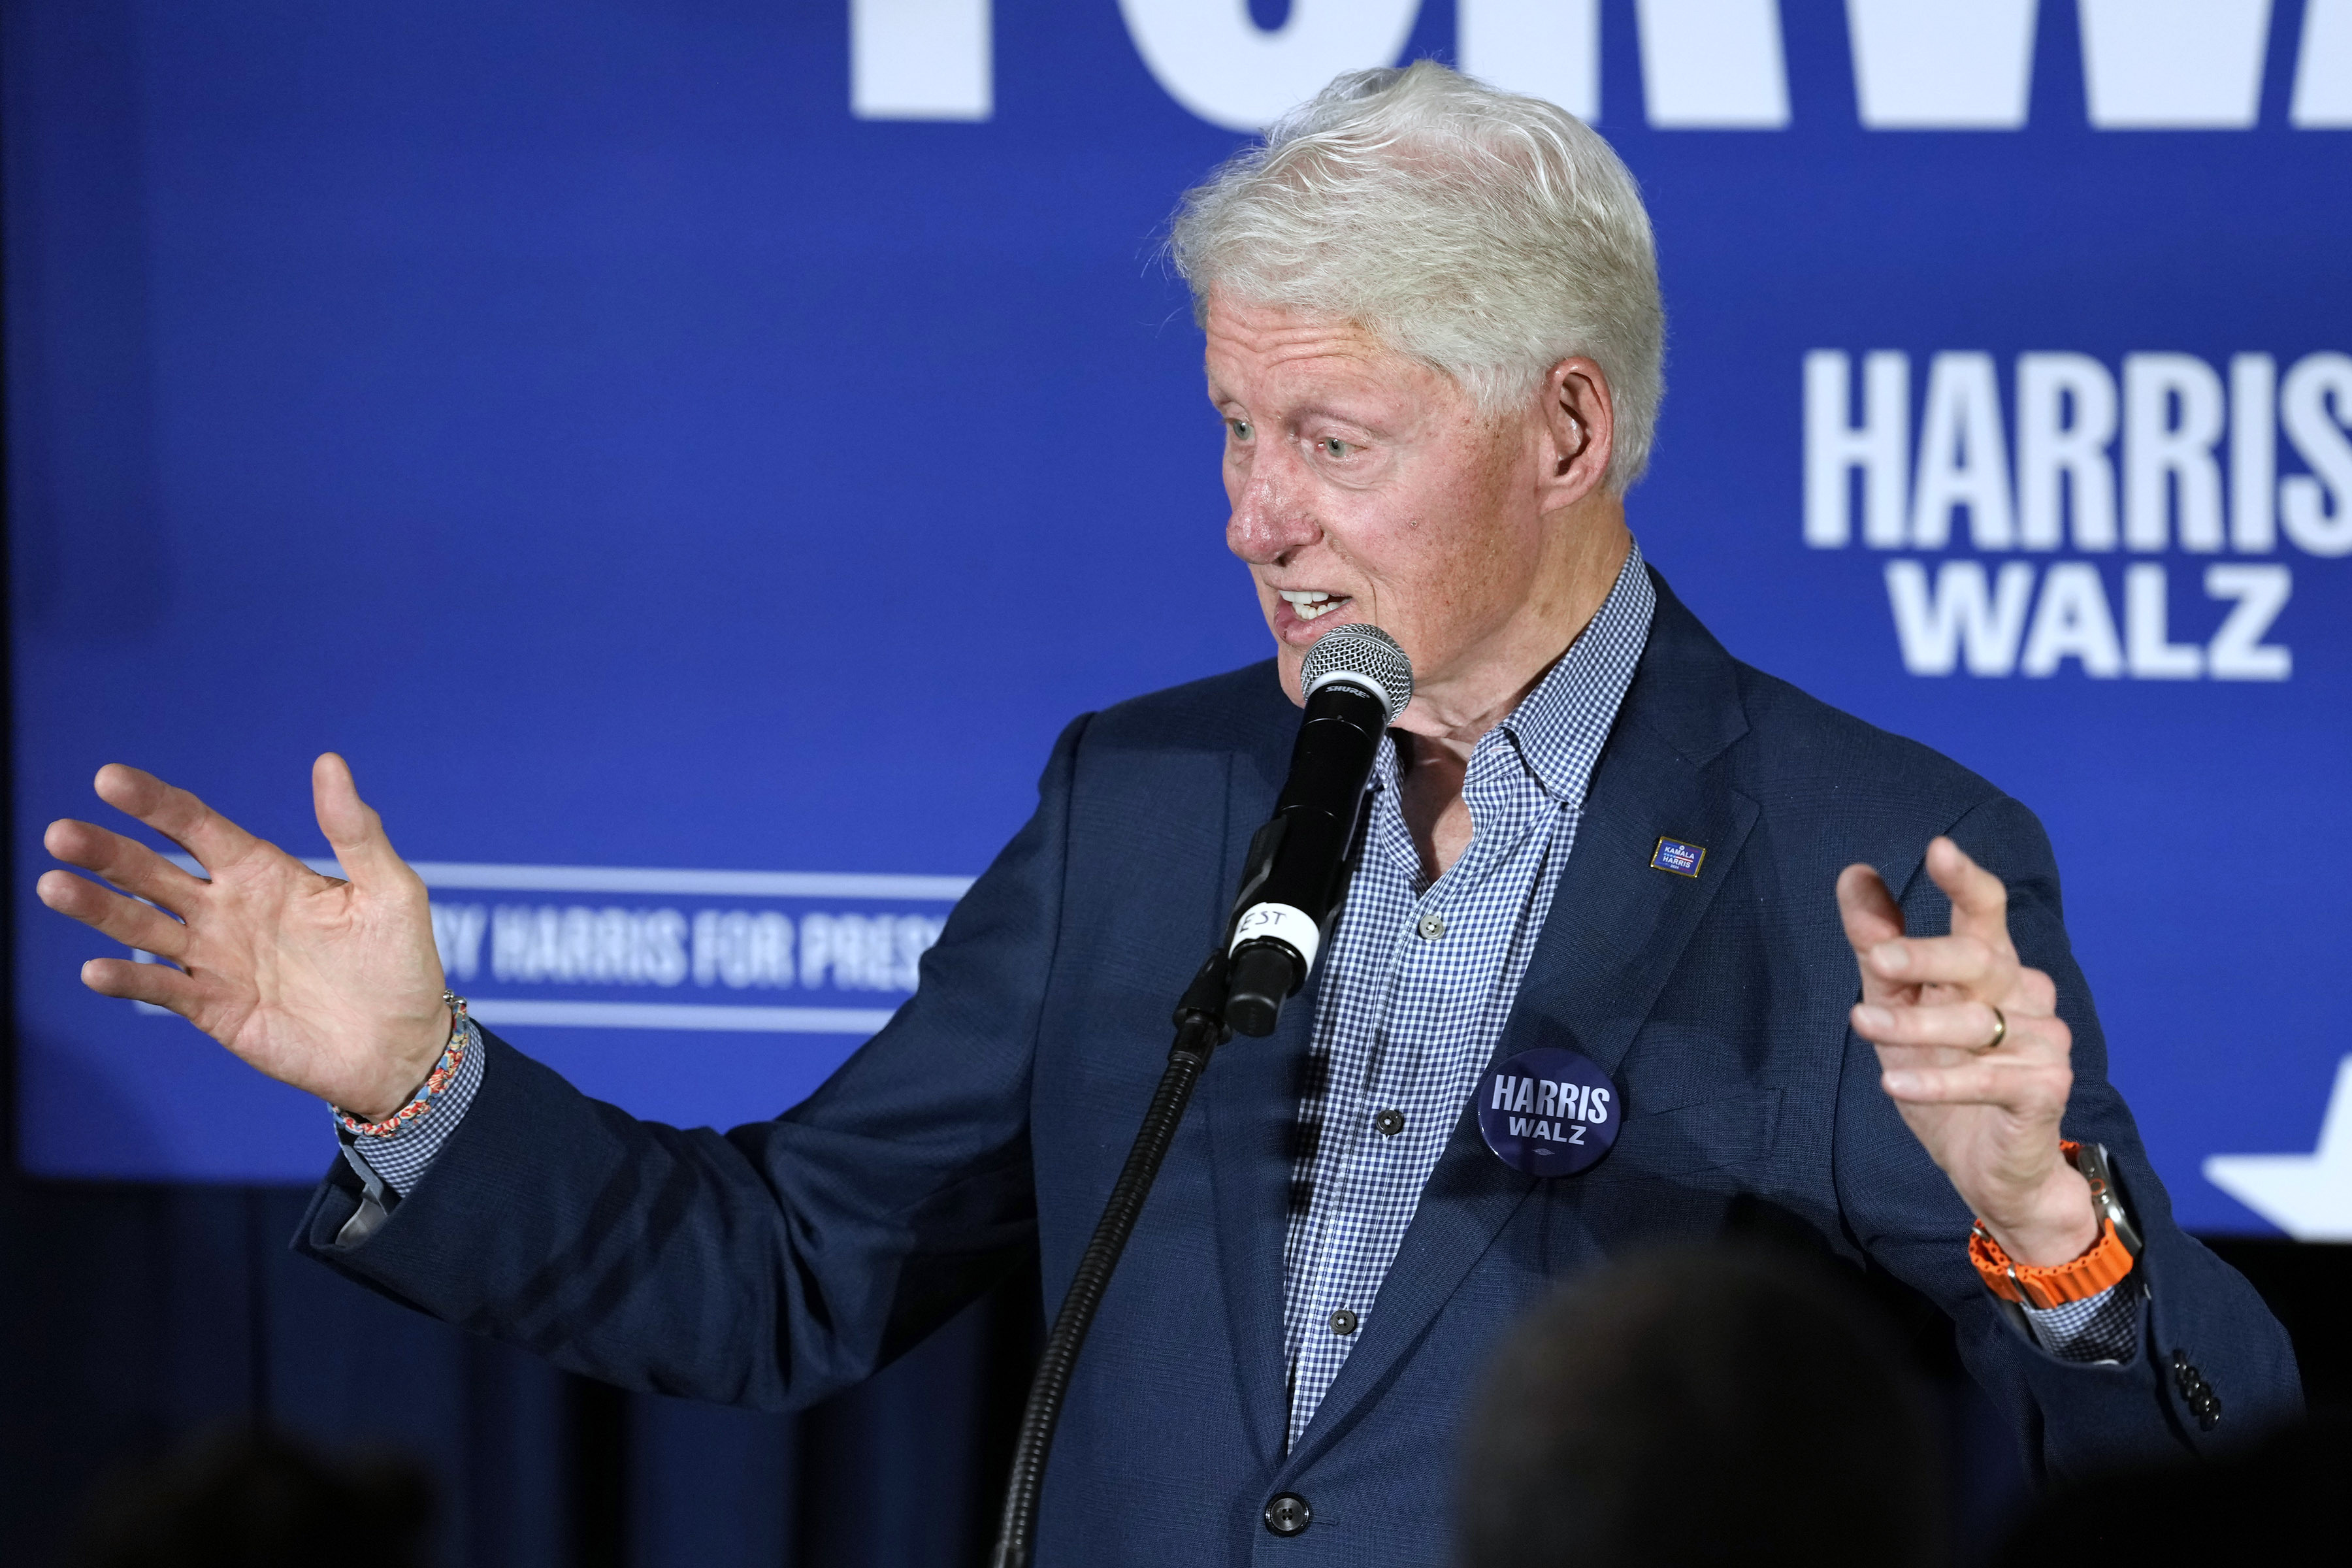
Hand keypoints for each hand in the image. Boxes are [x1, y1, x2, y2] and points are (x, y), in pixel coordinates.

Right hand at [37, 756, 450, 1121]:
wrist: (403, 1046)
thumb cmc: (401, 963)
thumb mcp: (391, 890)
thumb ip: (356, 831)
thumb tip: (330, 762)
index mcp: (264, 872)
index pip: (197, 826)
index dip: (154, 803)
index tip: (109, 779)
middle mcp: (228, 910)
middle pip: (153, 872)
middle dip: (107, 852)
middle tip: (61, 832)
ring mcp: (215, 960)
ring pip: (141, 926)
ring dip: (97, 907)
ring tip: (53, 884)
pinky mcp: (213, 1008)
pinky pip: (161, 989)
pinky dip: (128, 979)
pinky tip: (96, 968)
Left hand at [1836, 837, 2096, 1267]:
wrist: (1992, 1170)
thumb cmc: (1946, 1076)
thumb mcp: (1897, 1006)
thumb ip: (1878, 944)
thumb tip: (1855, 874)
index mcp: (1992, 966)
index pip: (1986, 911)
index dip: (1966, 880)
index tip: (1939, 848)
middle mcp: (2026, 993)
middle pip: (1978, 959)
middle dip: (1926, 955)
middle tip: (1876, 961)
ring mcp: (2043, 1040)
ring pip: (1975, 1022)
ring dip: (1913, 1026)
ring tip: (1860, 1027)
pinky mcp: (2046, 1088)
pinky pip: (1988, 1079)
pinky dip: (1938, 1082)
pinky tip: (1894, 1084)